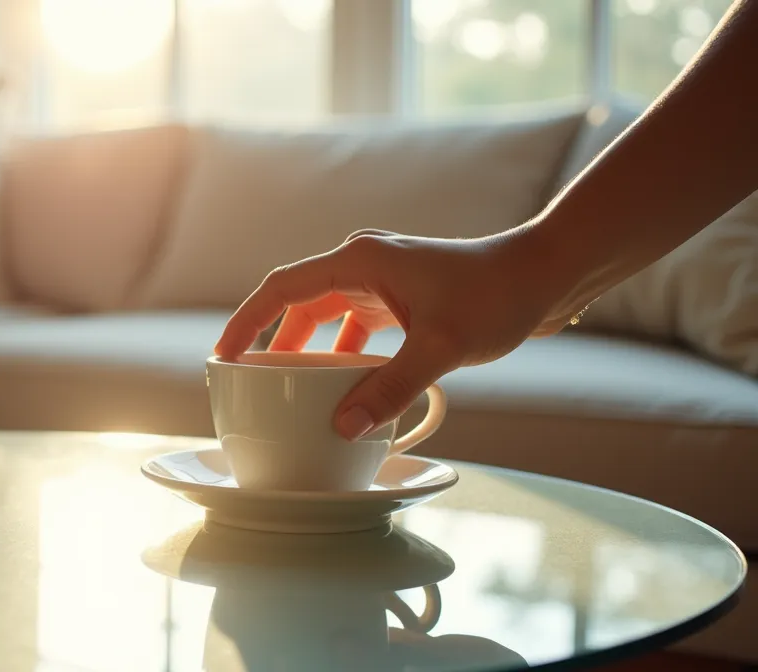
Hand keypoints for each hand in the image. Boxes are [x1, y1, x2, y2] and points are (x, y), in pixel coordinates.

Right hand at [214, 229, 587, 440]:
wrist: (546, 274)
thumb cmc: (497, 295)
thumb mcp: (442, 346)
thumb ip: (392, 387)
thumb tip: (343, 426)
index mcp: (359, 262)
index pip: (281, 289)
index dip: (246, 323)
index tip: (222, 356)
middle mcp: (363, 265)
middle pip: (297, 303)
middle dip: (270, 342)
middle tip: (245, 380)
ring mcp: (381, 281)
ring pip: (324, 316)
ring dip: (305, 351)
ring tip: (287, 389)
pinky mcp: (400, 298)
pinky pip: (353, 327)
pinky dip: (342, 356)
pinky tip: (345, 387)